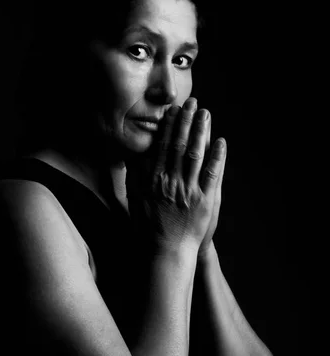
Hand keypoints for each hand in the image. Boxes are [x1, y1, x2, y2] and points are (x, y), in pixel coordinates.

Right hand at [125, 98, 225, 255]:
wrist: (165, 252)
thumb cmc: (148, 227)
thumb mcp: (134, 200)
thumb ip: (135, 178)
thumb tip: (134, 158)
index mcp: (155, 180)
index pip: (163, 147)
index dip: (170, 126)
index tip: (174, 111)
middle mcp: (172, 182)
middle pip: (180, 145)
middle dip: (187, 122)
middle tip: (192, 103)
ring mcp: (189, 191)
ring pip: (196, 155)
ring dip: (202, 132)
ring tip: (206, 114)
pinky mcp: (205, 201)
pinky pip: (213, 174)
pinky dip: (218, 156)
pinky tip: (221, 141)